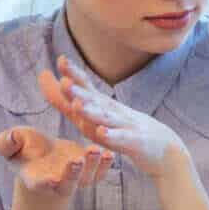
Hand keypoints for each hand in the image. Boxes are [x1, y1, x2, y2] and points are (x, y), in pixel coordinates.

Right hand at [0, 124, 110, 209]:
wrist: (42, 153)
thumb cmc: (23, 148)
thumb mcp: (10, 143)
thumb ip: (7, 142)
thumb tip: (10, 138)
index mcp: (35, 179)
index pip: (39, 184)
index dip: (44, 183)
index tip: (50, 180)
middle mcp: (57, 184)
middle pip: (67, 185)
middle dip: (72, 175)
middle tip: (76, 161)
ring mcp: (75, 179)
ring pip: (85, 179)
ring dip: (92, 167)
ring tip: (94, 150)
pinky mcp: (88, 171)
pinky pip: (99, 173)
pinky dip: (105, 165)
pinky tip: (109, 153)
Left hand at [38, 56, 186, 179]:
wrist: (165, 149)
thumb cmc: (124, 129)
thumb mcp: (94, 115)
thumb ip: (66, 102)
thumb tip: (43, 80)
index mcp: (103, 105)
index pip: (87, 87)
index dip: (74, 75)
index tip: (61, 60)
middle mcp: (113, 111)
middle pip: (94, 99)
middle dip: (79, 91)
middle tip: (64, 81)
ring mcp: (125, 125)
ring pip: (106, 118)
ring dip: (92, 111)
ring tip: (78, 105)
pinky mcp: (135, 142)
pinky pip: (121, 139)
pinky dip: (111, 136)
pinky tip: (102, 132)